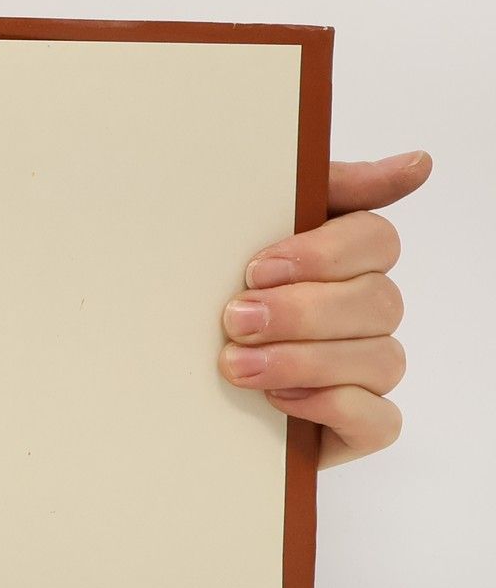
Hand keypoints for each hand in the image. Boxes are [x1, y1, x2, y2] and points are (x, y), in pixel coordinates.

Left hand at [220, 151, 430, 466]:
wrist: (167, 376)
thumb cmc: (212, 292)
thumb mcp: (243, 230)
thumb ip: (319, 189)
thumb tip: (419, 162)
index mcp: (343, 258)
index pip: (376, 239)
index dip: (323, 254)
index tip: (258, 268)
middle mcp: (364, 311)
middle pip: (376, 301)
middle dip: (300, 313)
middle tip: (235, 319)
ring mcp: (365, 370)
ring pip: (379, 359)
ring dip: (303, 361)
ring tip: (237, 365)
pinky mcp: (358, 425)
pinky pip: (379, 420)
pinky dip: (330, 407)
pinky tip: (278, 401)